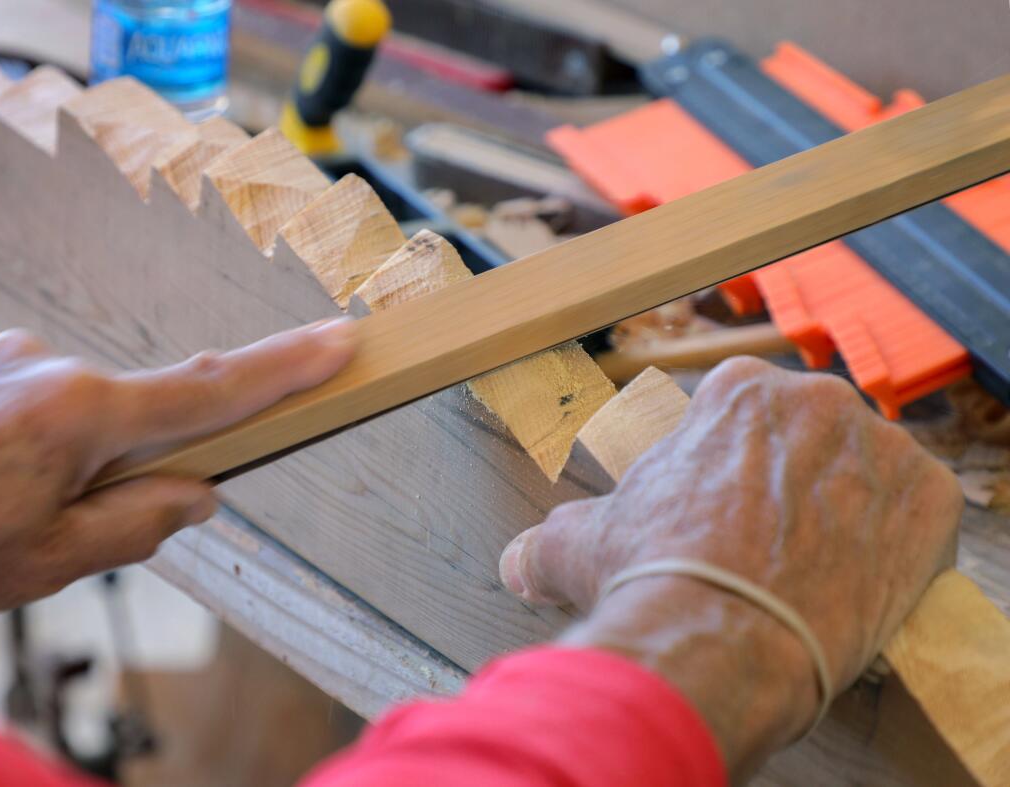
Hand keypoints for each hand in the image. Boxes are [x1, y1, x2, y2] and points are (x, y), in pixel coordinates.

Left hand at [0, 321, 355, 610]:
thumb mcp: (48, 563)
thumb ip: (140, 522)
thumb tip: (198, 492)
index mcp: (82, 414)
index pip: (210, 390)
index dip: (286, 368)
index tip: (342, 339)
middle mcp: (50, 362)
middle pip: (140, 416)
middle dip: (130, 469)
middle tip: (62, 530)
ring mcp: (6, 351)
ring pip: (81, 414)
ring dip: (69, 463)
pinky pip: (33, 399)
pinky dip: (28, 442)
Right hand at [498, 357, 961, 778]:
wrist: (717, 638)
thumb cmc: (652, 577)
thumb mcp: (578, 544)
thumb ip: (548, 538)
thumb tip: (516, 560)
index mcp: (738, 391)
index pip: (747, 418)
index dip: (735, 471)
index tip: (733, 510)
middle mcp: (815, 401)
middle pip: (812, 441)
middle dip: (794, 484)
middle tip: (769, 544)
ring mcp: (879, 448)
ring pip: (867, 475)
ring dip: (847, 511)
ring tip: (812, 568)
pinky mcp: (929, 502)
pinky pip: (923, 514)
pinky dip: (900, 544)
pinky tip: (858, 578)